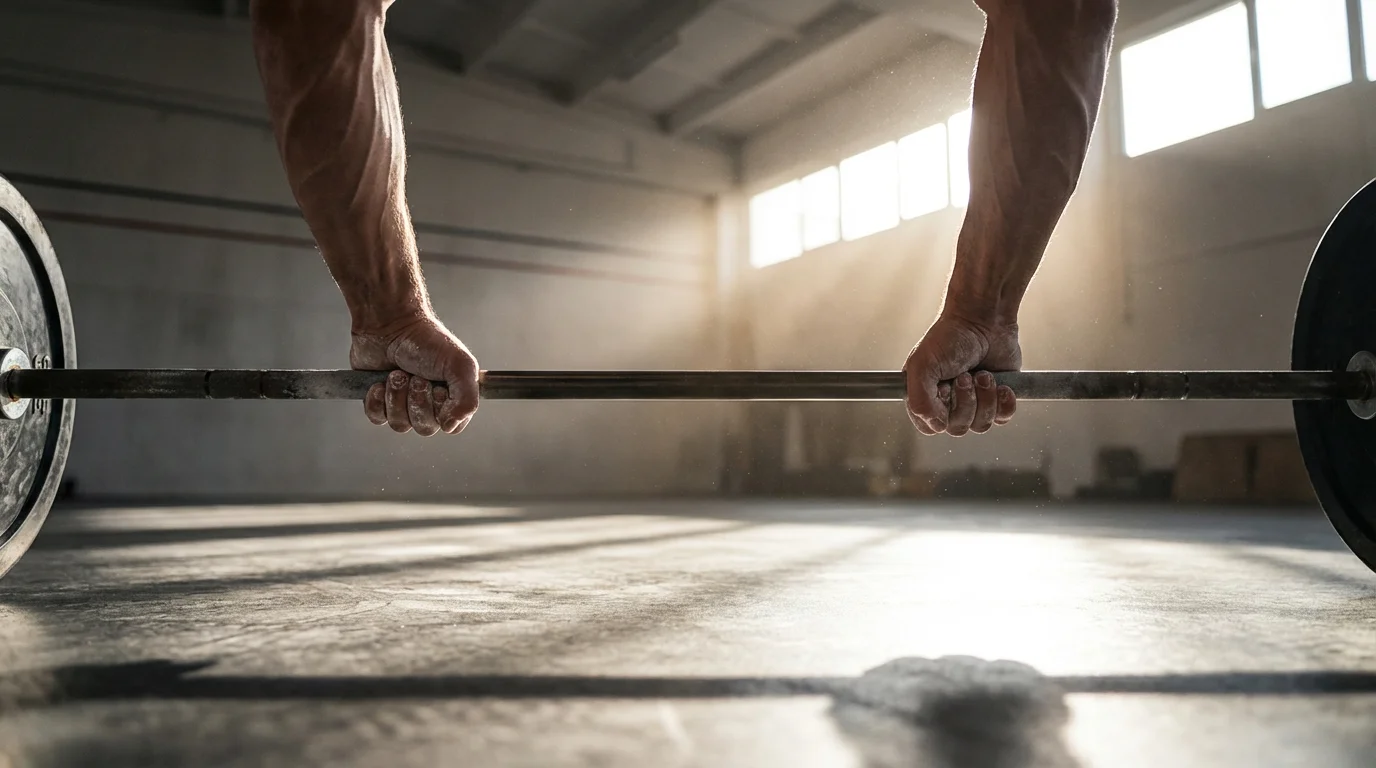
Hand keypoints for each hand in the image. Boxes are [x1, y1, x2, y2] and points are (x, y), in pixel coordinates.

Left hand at [349, 313, 478, 435]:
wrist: (392, 324)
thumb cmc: (428, 341)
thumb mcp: (461, 366)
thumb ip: (468, 400)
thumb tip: (450, 427)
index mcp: (452, 399)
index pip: (452, 426)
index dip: (442, 410)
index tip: (438, 388)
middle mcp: (428, 405)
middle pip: (424, 428)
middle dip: (417, 401)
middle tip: (415, 377)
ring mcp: (402, 405)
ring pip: (400, 424)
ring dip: (397, 397)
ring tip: (396, 374)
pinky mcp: (379, 401)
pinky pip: (377, 418)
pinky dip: (377, 400)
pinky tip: (378, 382)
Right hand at [904, 314, 1019, 435]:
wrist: (984, 320)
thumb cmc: (949, 338)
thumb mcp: (922, 365)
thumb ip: (919, 400)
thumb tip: (936, 426)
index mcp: (926, 397)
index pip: (930, 427)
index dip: (940, 414)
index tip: (944, 389)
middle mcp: (949, 403)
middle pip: (958, 428)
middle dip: (966, 401)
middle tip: (966, 375)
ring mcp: (975, 403)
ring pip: (982, 425)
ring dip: (985, 398)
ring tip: (983, 374)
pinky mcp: (997, 399)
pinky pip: (1003, 418)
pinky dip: (1004, 403)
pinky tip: (1002, 385)